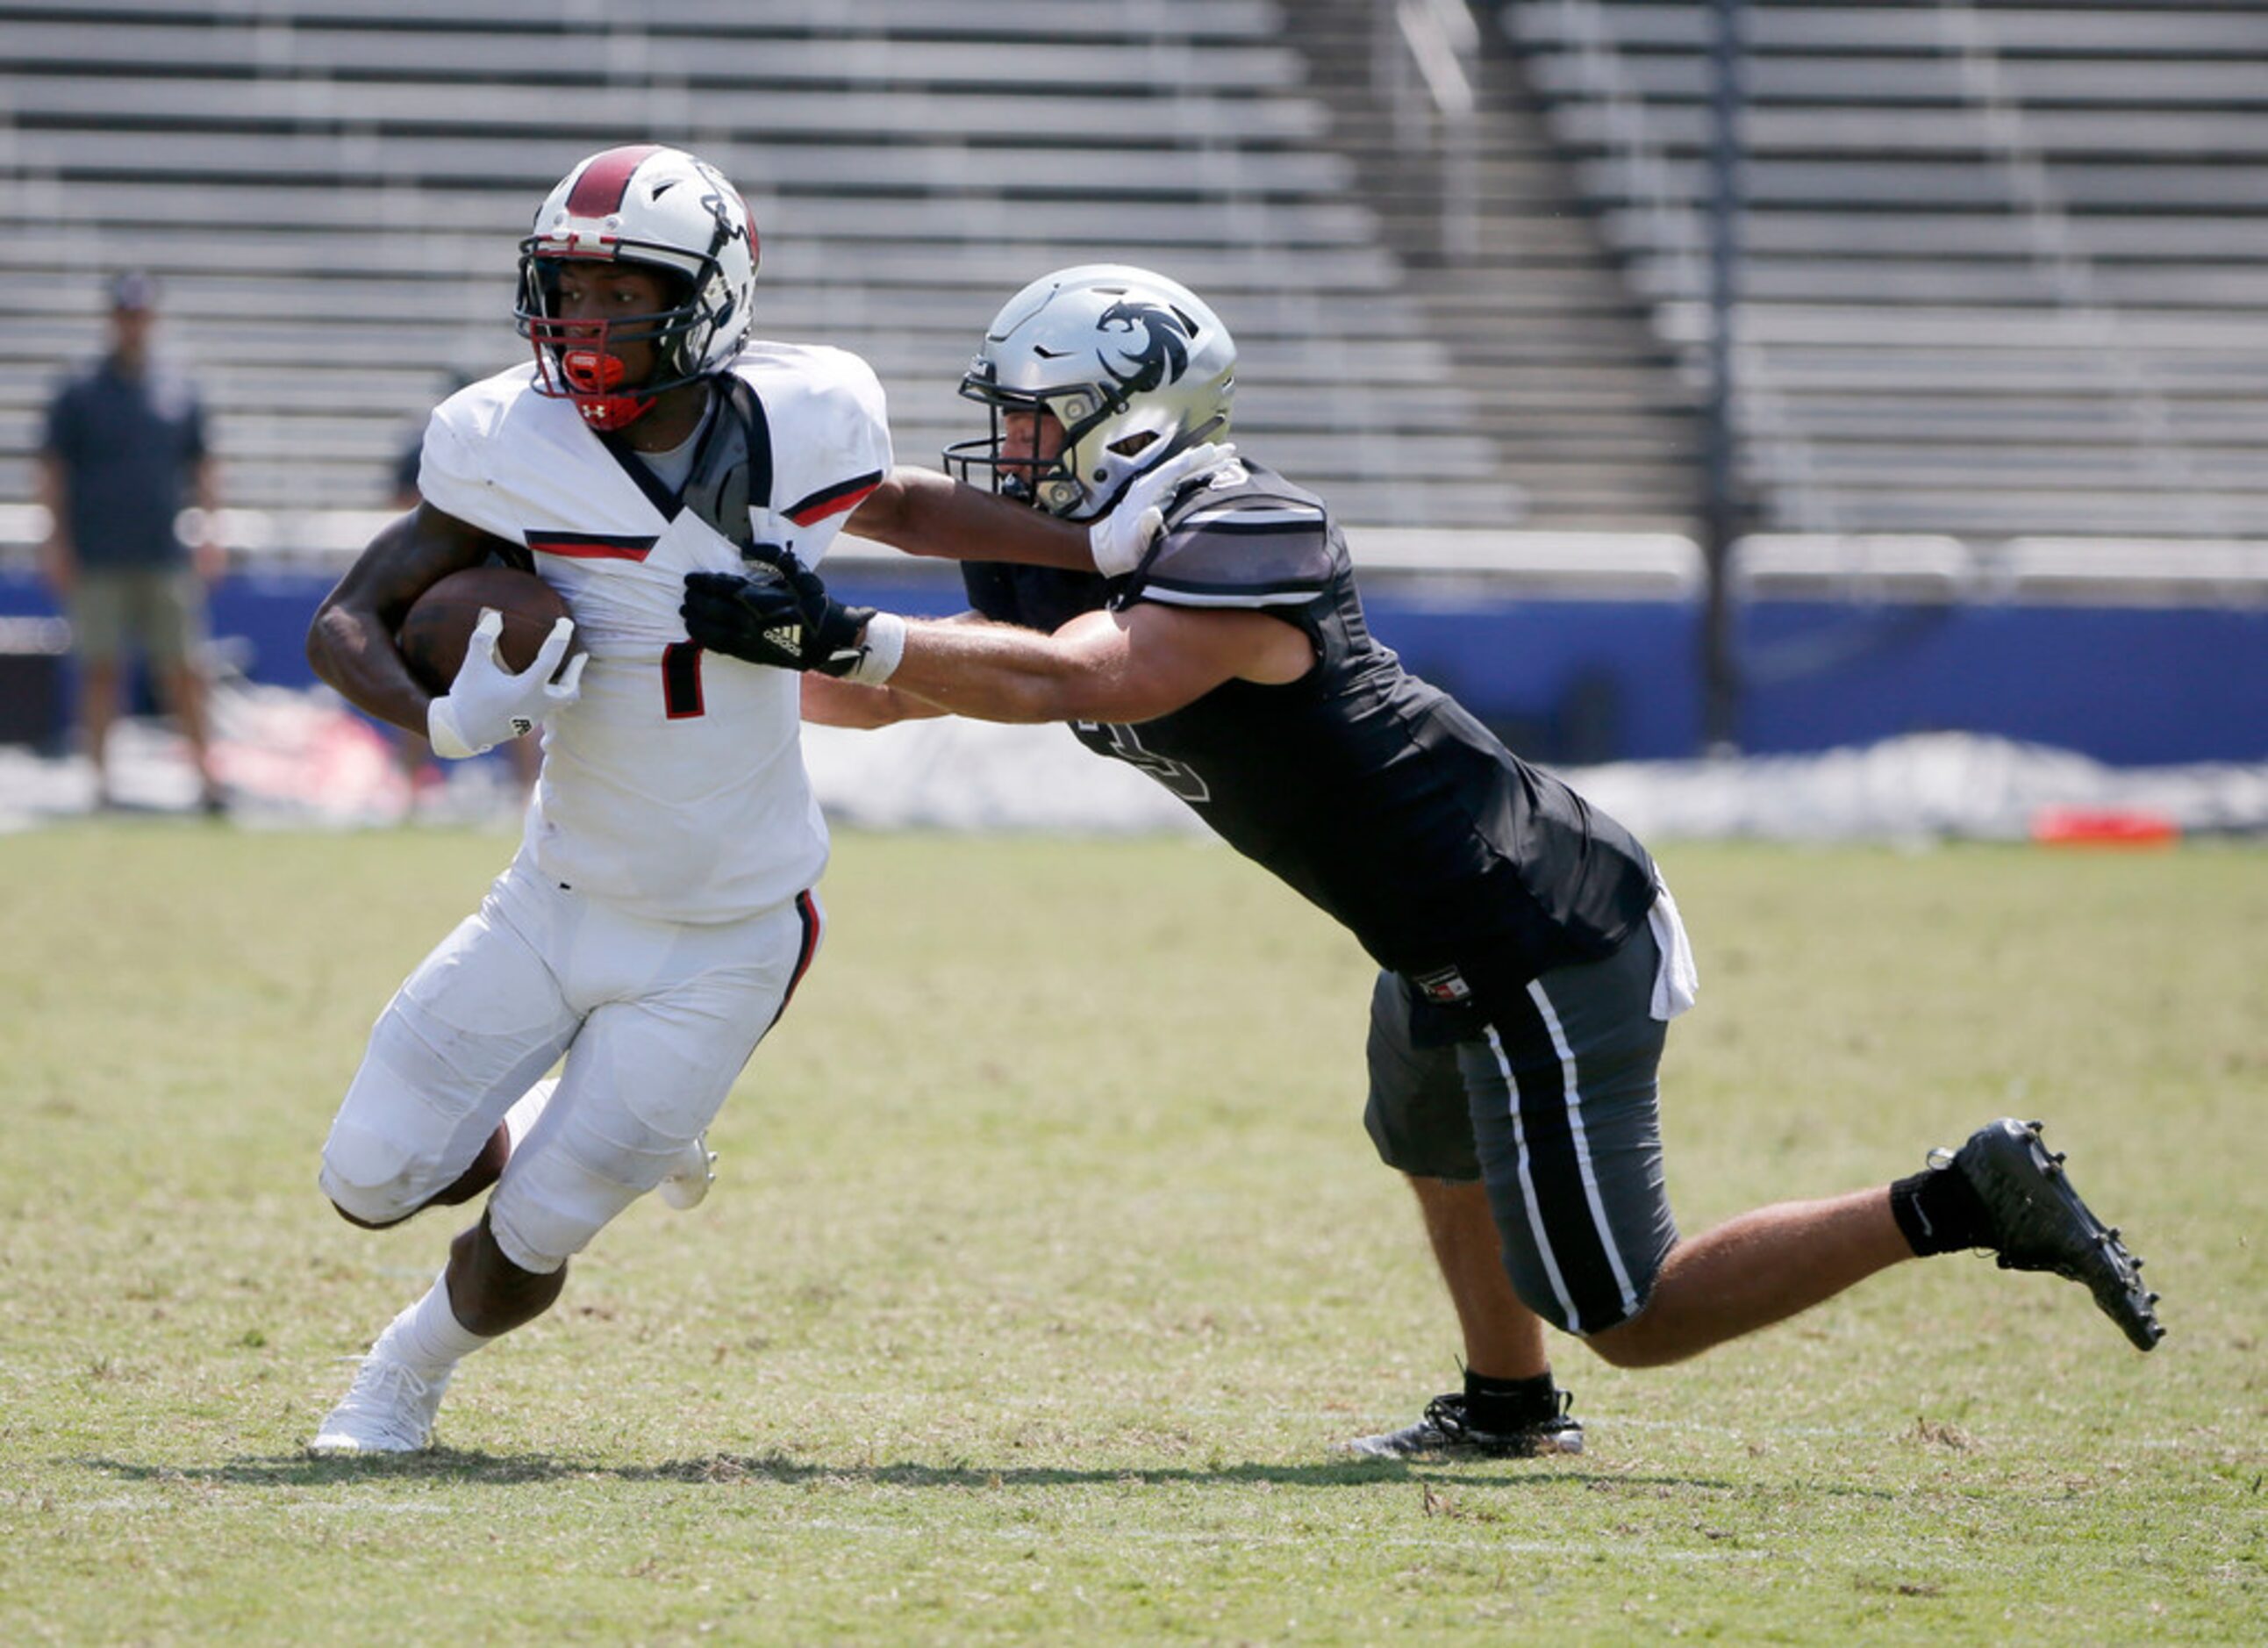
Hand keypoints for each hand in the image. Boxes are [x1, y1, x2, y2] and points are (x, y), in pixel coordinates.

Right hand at [426, 609, 584, 758]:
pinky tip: (546, 683)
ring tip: (568, 669)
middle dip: (576, 671)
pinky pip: (549, 707)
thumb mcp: (474, 663)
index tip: (566, 622)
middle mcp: (537, 705)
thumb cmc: (468, 696)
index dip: (560, 637)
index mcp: (527, 689)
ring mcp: (534, 717)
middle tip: (580, 654)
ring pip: (563, 701)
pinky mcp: (528, 724)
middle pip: (570, 689)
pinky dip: (553, 693)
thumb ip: (484, 637)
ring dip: (567, 684)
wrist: (461, 732)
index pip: (552, 658)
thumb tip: (495, 615)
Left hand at [682, 548, 877, 676]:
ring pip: (712, 629)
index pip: (723, 588)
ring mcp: (750, 639)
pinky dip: (704, 638)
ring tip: (685, 610)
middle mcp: (751, 620)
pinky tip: (695, 631)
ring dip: (695, 619)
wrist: (830, 639)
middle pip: (712, 607)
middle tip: (685, 591)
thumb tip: (746, 547)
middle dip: (695, 599)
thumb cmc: (815, 604)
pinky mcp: (751, 655)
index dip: (703, 582)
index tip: (690, 578)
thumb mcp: (802, 574)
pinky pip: (721, 647)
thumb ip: (774, 558)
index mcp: (761, 599)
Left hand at [1089, 441, 1239, 576]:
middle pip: (1185, 466)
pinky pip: (1185, 482)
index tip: (1213, 451)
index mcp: (1148, 490)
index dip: (1195, 460)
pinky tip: (1215, 475)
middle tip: (1231, 449)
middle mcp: (1154, 485)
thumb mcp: (1133, 539)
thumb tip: (1153, 513)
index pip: (1175, 469)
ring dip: (1208, 465)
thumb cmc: (1122, 545)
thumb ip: (1144, 526)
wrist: (1108, 547)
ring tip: (1230, 460)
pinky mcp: (1163, 497)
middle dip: (1208, 458)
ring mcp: (1158, 490)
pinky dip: (1201, 476)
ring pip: (1187, 472)